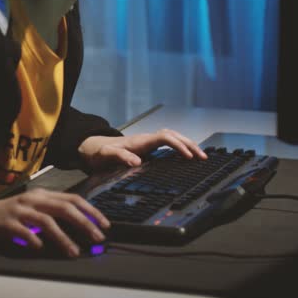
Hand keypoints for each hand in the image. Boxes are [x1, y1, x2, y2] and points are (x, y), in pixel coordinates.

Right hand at [0, 190, 109, 256]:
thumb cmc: (4, 216)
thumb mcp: (29, 209)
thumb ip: (49, 214)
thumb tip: (77, 225)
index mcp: (40, 195)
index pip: (72, 198)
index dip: (91, 211)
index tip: (104, 224)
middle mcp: (32, 200)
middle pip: (65, 208)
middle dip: (85, 223)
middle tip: (97, 238)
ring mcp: (19, 211)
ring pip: (48, 222)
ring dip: (64, 238)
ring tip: (74, 252)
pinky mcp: (7, 223)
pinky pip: (25, 233)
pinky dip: (36, 242)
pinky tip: (41, 249)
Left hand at [78, 129, 207, 170]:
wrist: (94, 149)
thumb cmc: (100, 153)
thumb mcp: (106, 156)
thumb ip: (120, 156)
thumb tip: (138, 162)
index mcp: (140, 141)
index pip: (165, 137)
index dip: (178, 145)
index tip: (188, 157)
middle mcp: (147, 138)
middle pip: (174, 135)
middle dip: (190, 144)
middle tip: (203, 157)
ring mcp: (149, 141)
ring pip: (174, 137)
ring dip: (188, 144)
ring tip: (201, 156)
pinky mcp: (149, 147)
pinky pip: (170, 143)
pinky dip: (181, 147)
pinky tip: (188, 155)